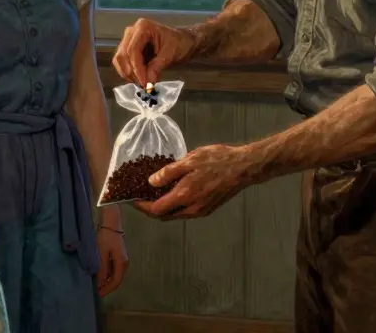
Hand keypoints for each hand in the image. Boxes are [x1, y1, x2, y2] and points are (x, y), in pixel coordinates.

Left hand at [94, 225, 128, 295]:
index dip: (107, 289)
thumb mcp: (102, 253)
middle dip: (107, 286)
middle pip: (117, 279)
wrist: (111, 221)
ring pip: (115, 274)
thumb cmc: (106, 237)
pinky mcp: (118, 255)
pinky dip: (108, 273)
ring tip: (97, 284)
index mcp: (122, 263)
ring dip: (107, 280)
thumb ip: (102, 269)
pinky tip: (101, 274)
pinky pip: (114, 268)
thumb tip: (100, 283)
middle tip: (97, 291)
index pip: (116, 281)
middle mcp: (124, 263)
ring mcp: (122, 259)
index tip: (98, 294)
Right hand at [112, 18, 196, 86]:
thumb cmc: (180, 44)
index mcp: (143, 27)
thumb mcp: (170, 55)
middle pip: (123, 54)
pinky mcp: (129, 48)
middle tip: (143, 85)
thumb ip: (157, 67)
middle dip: (132, 72)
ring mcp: (129, 39)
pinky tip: (139, 79)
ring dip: (128, 74)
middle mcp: (132, 31)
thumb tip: (148, 83)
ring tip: (142, 83)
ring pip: (120, 59)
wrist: (184, 41)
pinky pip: (122, 62)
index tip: (144, 83)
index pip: (133, 50)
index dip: (137, 68)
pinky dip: (129, 72)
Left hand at [132, 144, 258, 219]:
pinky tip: (173, 193)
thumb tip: (151, 182)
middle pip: (164, 216)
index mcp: (185, 196)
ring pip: (175, 215)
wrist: (244, 168)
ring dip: (163, 208)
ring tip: (154, 194)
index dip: (142, 206)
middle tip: (140, 197)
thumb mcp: (190, 160)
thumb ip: (169, 172)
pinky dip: (175, 206)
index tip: (132, 199)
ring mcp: (201, 211)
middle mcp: (192, 208)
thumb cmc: (217, 160)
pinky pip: (185, 212)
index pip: (156, 210)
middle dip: (150, 209)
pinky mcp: (208, 209)